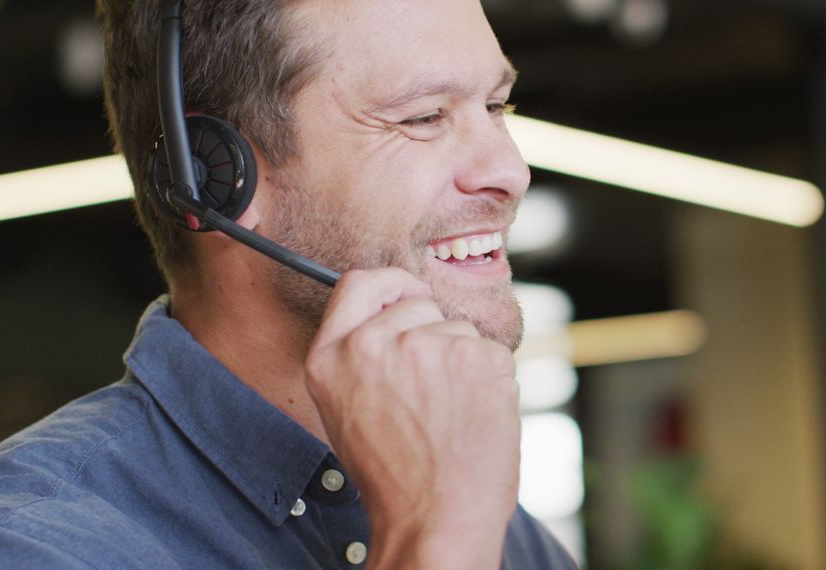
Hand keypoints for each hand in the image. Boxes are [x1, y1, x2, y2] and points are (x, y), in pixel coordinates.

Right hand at [304, 268, 520, 568]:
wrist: (436, 519)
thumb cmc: (397, 477)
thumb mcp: (348, 410)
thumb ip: (363, 357)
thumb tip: (399, 313)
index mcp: (331, 356)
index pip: (359, 283)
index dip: (390, 283)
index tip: (410, 291)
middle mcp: (373, 343)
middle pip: (419, 303)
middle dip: (435, 335)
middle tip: (433, 394)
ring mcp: (426, 346)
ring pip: (461, 331)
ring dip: (465, 364)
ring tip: (452, 417)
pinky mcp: (474, 356)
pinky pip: (493, 353)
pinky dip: (493, 382)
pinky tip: (476, 418)